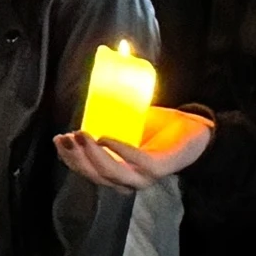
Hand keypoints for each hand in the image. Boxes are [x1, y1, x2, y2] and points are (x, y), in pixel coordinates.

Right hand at [55, 106, 215, 191]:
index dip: (70, 158)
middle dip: (76, 158)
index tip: (58, 139)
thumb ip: (112, 115)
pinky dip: (118, 150)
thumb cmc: (162, 127)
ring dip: (92, 156)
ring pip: (110, 173)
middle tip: (66, 137)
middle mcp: (128, 179)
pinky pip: (134, 161)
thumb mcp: (130, 121)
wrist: (197, 128)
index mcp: (117, 171)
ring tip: (81, 134)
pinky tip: (105, 138)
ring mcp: (142, 176)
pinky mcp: (157, 168)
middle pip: (95, 175)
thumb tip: (98, 76)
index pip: (87, 171)